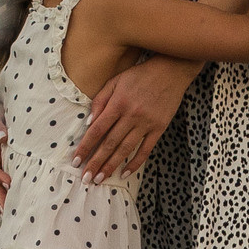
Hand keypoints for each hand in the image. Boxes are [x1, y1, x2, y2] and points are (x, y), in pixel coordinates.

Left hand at [75, 56, 190, 182]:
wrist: (172, 70)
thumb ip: (100, 100)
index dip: (86, 147)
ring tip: (100, 179)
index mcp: (118, 103)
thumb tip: (88, 123)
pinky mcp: (159, 127)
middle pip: (110, 143)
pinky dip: (135, 162)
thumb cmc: (140, 75)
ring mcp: (147, 123)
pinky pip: (146, 149)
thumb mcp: (115, 81)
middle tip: (86, 178)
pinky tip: (125, 173)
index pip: (97, 130)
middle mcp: (131, 115)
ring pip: (125, 149)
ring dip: (111, 166)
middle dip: (96, 162)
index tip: (76, 161)